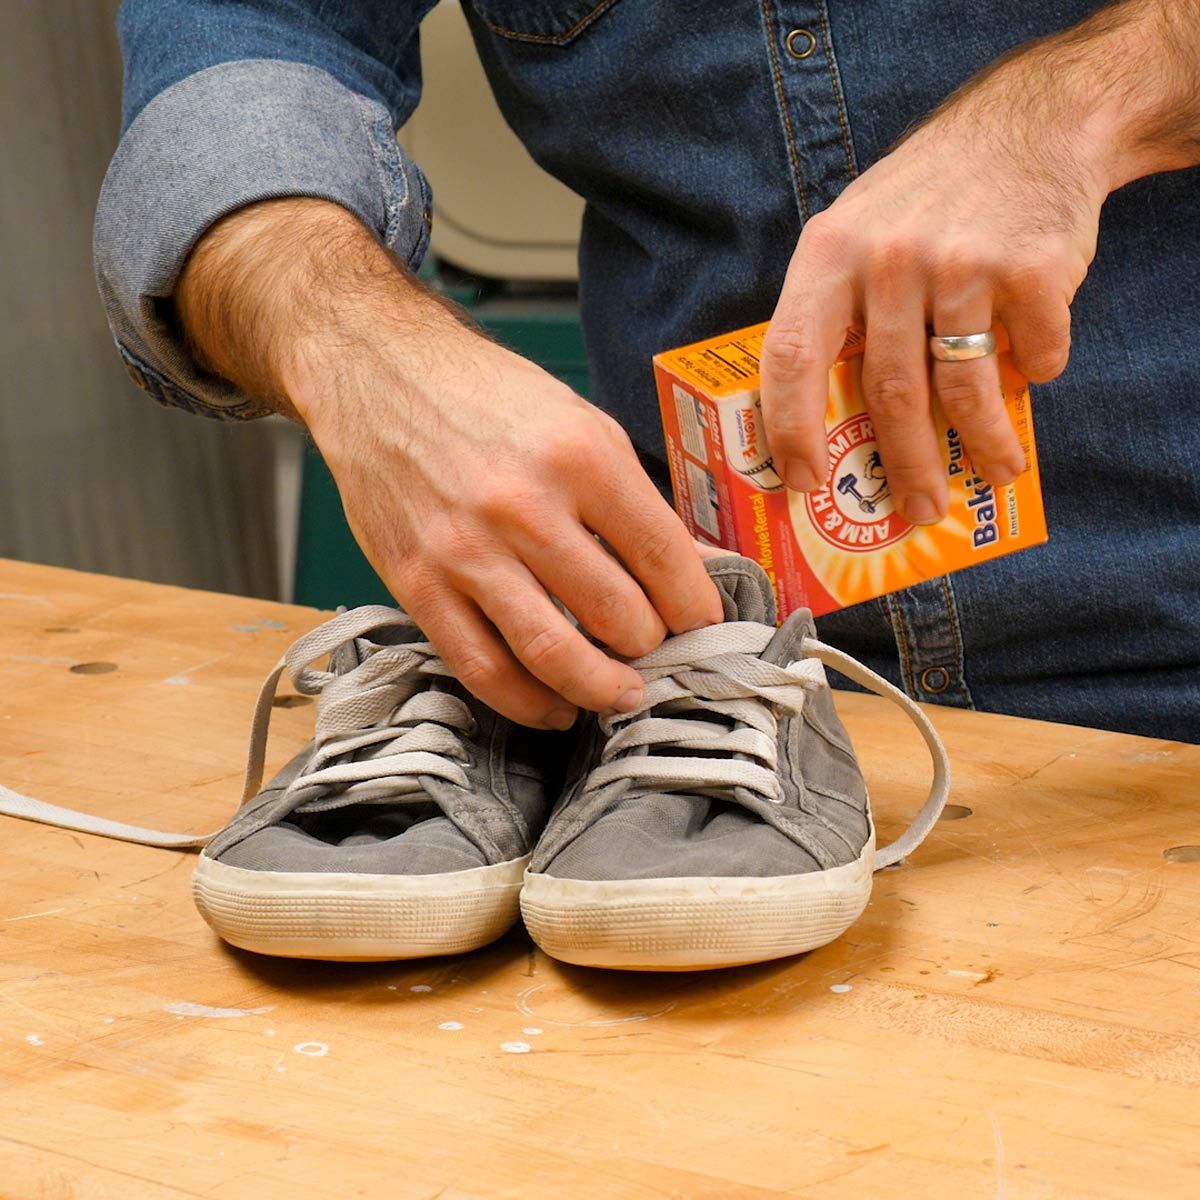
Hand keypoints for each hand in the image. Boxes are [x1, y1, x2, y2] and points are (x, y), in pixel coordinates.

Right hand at [176, 199, 722, 728]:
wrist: (379, 375)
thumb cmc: (487, 398)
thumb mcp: (580, 422)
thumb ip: (633, 500)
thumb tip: (694, 569)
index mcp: (580, 456)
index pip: (663, 556)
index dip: (695, 607)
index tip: (702, 627)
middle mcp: (524, 505)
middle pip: (618, 615)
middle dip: (652, 649)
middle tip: (658, 655)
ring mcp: (465, 550)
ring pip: (554, 655)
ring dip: (601, 690)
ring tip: (620, 695)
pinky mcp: (417, 583)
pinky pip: (482, 668)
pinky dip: (528, 703)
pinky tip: (553, 707)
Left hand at [758, 1, 1199, 524]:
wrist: (1030, 123)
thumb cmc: (926, 198)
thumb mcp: (857, 231)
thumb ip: (836, 310)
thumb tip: (822, 421)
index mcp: (830, 255)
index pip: (791, 358)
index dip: (790, 430)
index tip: (800, 482)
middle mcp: (889, 260)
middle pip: (889, 393)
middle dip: (906, 466)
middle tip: (918, 510)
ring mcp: (961, 263)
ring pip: (964, 388)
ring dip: (985, 444)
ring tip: (998, 473)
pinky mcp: (1030, 267)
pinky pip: (1033, 353)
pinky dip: (1037, 374)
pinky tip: (1034, 376)